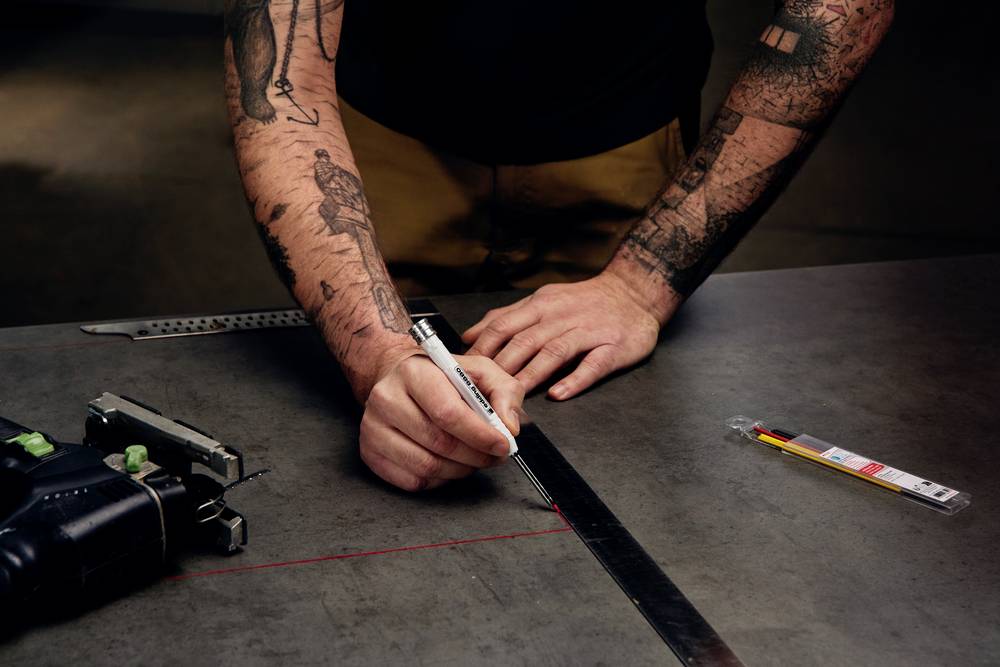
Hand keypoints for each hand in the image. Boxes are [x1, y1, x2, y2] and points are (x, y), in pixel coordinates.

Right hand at [360, 353, 523, 491]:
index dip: (480, 435)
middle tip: (494, 456)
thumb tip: (509, 426)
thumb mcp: (481, 371)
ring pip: (426, 467)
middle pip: (439, 443)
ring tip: (473, 459)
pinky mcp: (370, 452)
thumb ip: (504, 393)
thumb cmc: (442, 377)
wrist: (400, 378)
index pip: (448, 413)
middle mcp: (387, 398)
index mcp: (415, 372)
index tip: (503, 444)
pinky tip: (448, 464)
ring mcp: (373, 427)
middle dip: (476, 456)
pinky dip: (438, 480)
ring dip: (460, 470)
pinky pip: (412, 481)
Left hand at [462, 271, 668, 399]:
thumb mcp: (544, 300)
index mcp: (542, 305)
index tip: (465, 368)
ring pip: (555, 352)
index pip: (505, 325)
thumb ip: (508, 318)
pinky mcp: (613, 347)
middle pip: (526, 341)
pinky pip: (593, 365)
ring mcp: (589, 331)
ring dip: (531, 374)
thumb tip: (470, 336)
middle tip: (483, 389)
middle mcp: (562, 316)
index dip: (483, 348)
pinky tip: (559, 394)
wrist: (635, 293)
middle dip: (501, 366)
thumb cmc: (585, 302)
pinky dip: (575, 379)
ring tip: (513, 395)